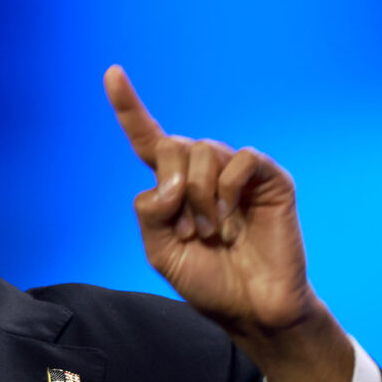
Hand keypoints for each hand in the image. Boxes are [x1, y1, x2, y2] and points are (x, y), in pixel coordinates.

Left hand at [104, 65, 351, 381]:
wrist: (251, 307)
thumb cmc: (206, 278)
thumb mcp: (159, 250)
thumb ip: (149, 213)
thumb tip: (165, 183)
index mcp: (171, 184)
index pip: (146, 137)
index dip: (128, 106)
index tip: (112, 73)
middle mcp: (202, 171)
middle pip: (172, 144)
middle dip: (172, 184)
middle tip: (187, 230)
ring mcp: (237, 172)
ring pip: (203, 150)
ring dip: (200, 197)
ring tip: (211, 231)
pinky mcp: (269, 179)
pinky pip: (242, 158)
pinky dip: (229, 188)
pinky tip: (232, 217)